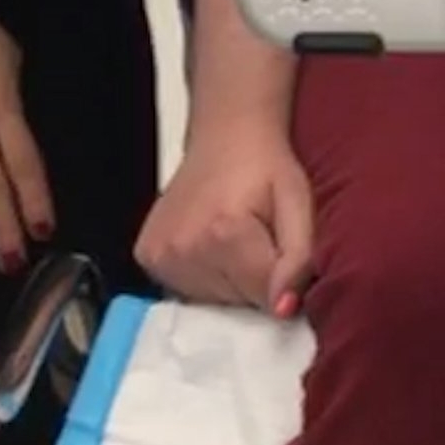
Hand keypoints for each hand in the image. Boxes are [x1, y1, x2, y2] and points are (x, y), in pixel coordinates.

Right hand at [138, 118, 316, 316]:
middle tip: (258, 238)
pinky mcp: (145, 256)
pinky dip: (202, 276)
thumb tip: (283, 310)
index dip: (281, 280)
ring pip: (211, 302)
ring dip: (228, 281)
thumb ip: (298, 258)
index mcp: (224, 233)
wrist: (227, 133)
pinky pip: (183, 291)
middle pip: (236, 303)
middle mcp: (184, 248)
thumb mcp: (298, 202)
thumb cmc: (266, 166)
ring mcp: (159, 255)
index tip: (282, 251)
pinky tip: (209, 244)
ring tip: (234, 240)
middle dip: (254, 280)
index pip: (264, 298)